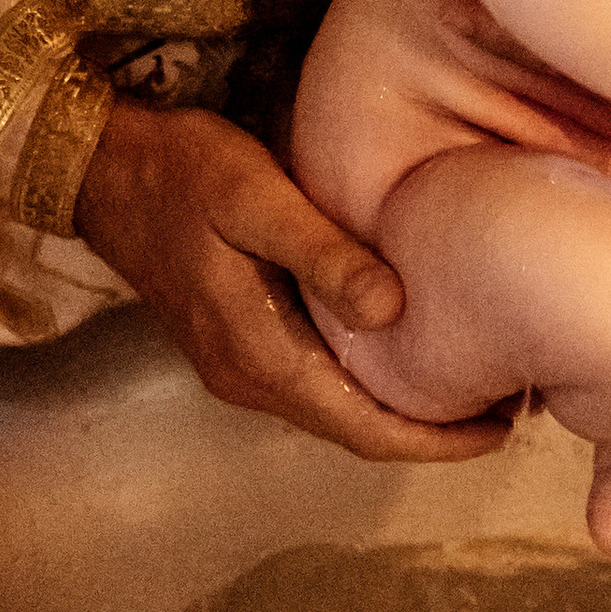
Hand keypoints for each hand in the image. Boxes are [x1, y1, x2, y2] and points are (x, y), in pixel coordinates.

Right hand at [73, 98, 507, 463]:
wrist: (103, 170)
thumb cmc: (185, 172)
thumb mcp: (256, 197)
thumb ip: (321, 253)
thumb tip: (393, 311)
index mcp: (257, 354)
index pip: (360, 427)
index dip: (432, 441)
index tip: (497, 432)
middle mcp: (247, 377)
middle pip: (352, 430)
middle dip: (427, 433)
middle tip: (507, 408)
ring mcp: (236, 364)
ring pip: (332, 410)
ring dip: (397, 411)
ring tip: (469, 383)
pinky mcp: (234, 339)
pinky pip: (312, 383)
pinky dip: (363, 384)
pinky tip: (399, 351)